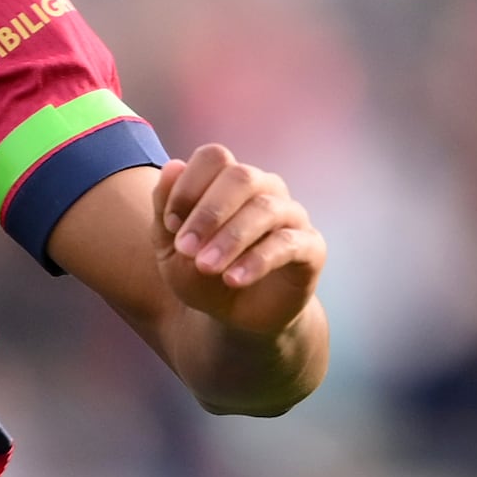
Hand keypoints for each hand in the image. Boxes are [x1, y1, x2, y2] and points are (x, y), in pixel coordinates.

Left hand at [149, 143, 323, 341]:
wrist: (236, 318)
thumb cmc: (204, 274)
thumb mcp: (171, 248)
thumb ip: (165, 207)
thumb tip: (172, 165)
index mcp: (230, 180)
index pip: (214, 158)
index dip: (188, 186)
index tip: (169, 224)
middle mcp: (265, 189)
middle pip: (242, 176)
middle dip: (209, 212)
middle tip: (185, 248)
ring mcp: (291, 216)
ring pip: (265, 209)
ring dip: (231, 238)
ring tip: (205, 267)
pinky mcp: (311, 247)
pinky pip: (289, 243)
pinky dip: (258, 260)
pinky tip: (233, 279)